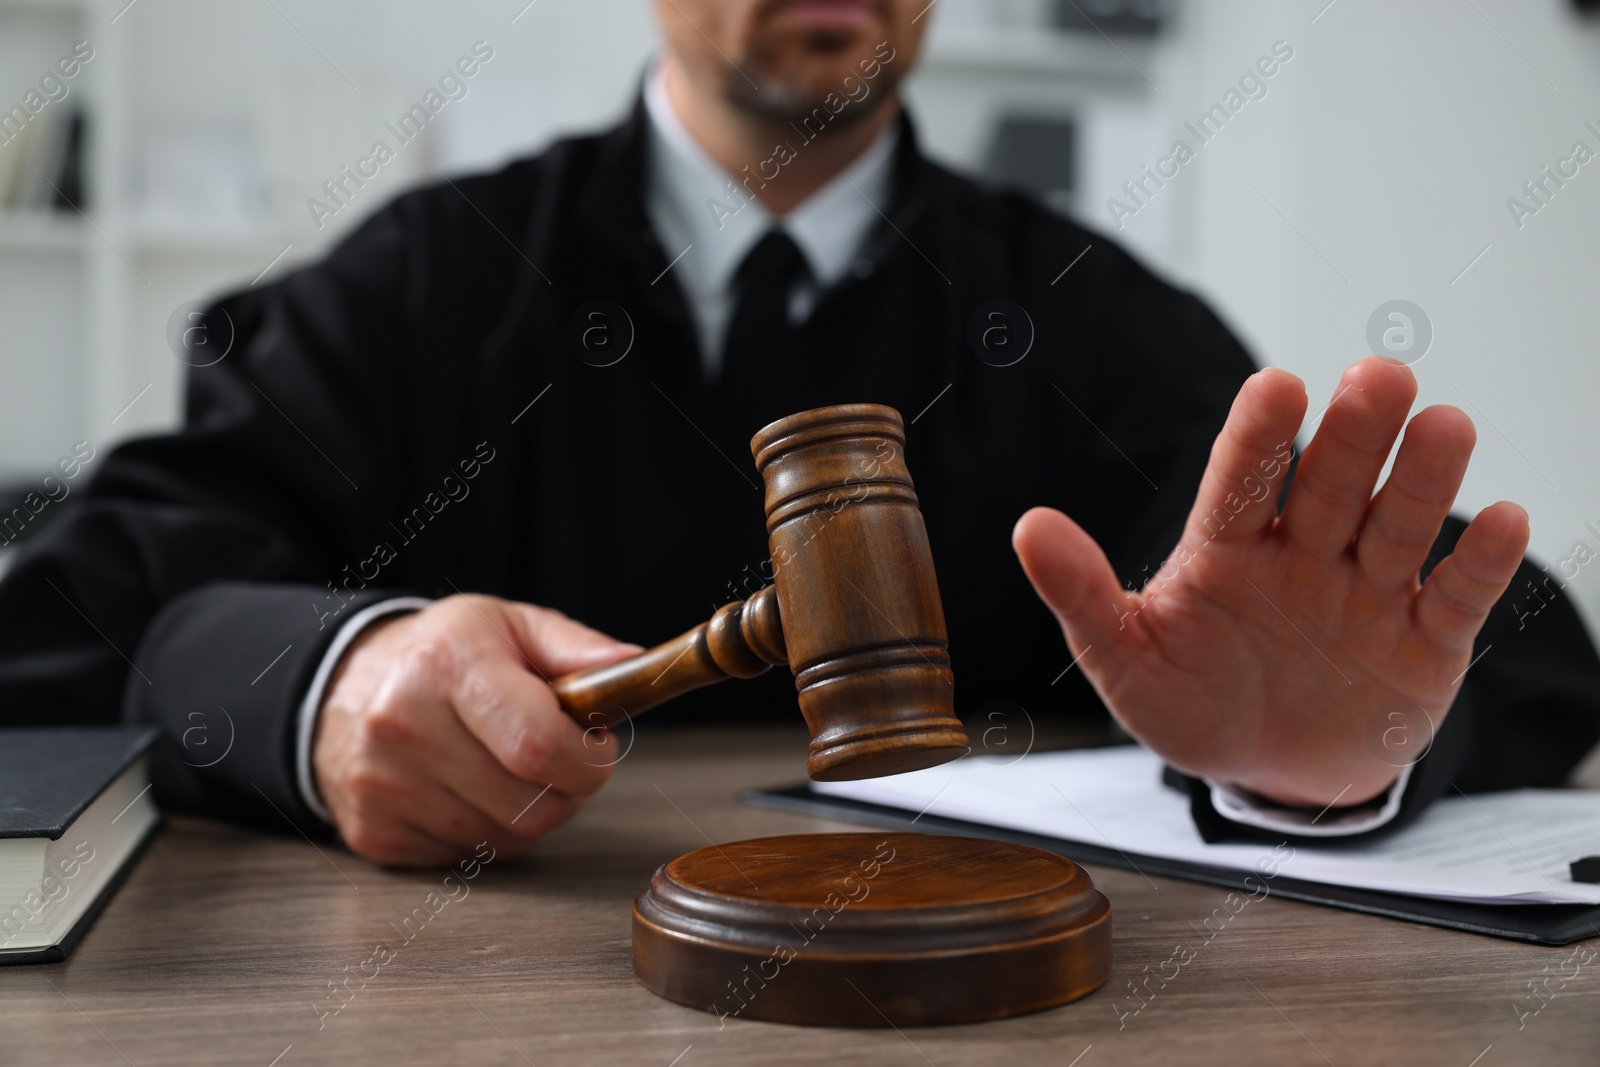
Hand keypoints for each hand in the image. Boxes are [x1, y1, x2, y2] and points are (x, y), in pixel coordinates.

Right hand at [313, 595, 640, 865]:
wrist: (341, 688)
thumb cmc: (441, 655)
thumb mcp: (509, 626)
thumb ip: (577, 648)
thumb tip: (634, 669)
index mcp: (447, 665)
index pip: (539, 744)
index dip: (587, 759)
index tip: (595, 747)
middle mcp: (404, 725)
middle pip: (532, 803)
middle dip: (567, 788)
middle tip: (559, 757)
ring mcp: (383, 786)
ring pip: (507, 838)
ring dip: (529, 812)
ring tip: (510, 768)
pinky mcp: (374, 833)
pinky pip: (470, 857)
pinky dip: (487, 831)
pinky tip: (470, 790)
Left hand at [1013, 357, 1528, 807]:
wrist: (1267, 773)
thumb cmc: (1192, 702)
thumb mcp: (1125, 660)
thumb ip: (1083, 595)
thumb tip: (1028, 526)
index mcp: (1227, 548)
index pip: (1241, 482)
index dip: (1259, 438)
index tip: (1276, 387)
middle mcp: (1304, 552)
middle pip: (1331, 486)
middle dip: (1354, 436)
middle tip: (1378, 378)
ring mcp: (1368, 591)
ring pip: (1398, 525)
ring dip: (1422, 479)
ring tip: (1445, 424)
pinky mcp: (1425, 640)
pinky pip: (1454, 597)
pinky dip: (1479, 564)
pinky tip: (1502, 519)